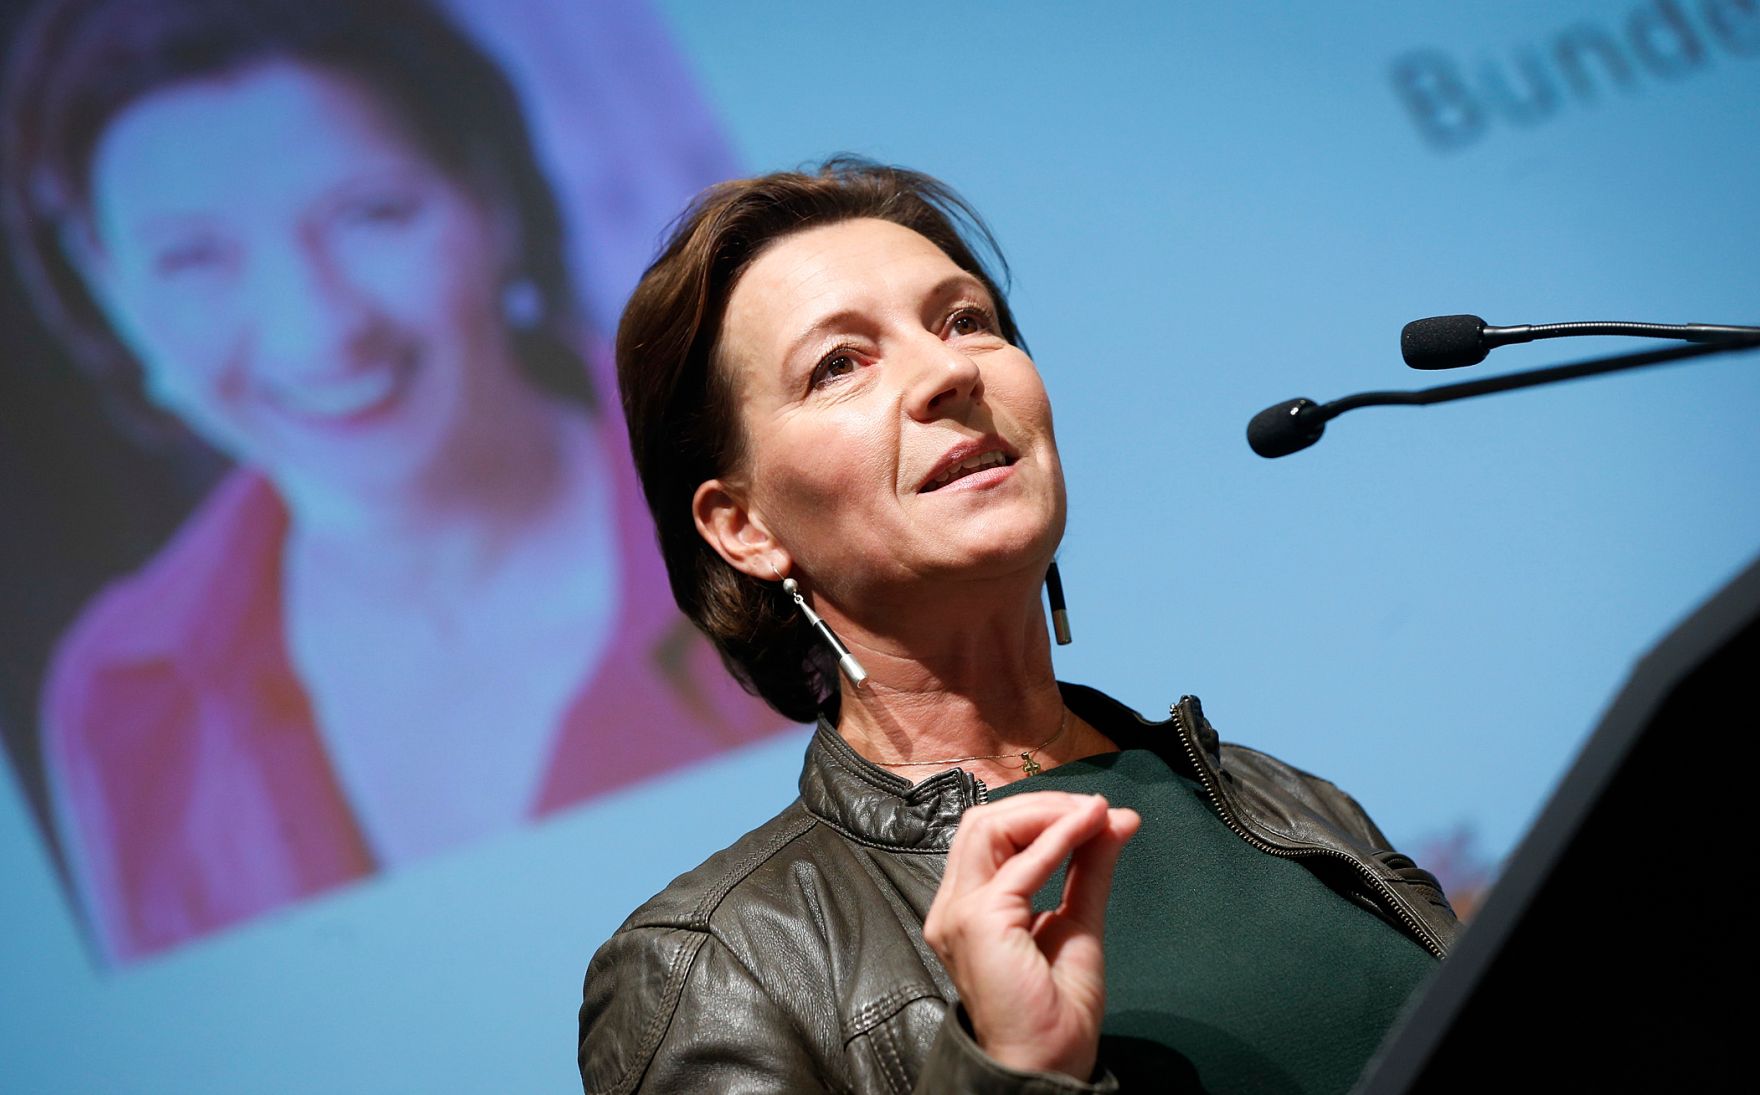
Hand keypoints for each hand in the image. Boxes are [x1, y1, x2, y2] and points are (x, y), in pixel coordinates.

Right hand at [922, 792, 1139, 1080]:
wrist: (1047, 1067)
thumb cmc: (1055, 1013)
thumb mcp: (1078, 921)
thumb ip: (1089, 868)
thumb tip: (1114, 818)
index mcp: (970, 906)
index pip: (991, 834)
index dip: (1042, 812)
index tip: (1097, 810)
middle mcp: (954, 906)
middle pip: (983, 822)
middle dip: (1042, 804)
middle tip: (1094, 808)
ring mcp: (959, 913)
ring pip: (987, 827)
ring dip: (1046, 812)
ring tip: (1091, 814)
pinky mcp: (978, 922)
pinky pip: (1018, 863)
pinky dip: (1056, 836)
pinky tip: (1087, 827)